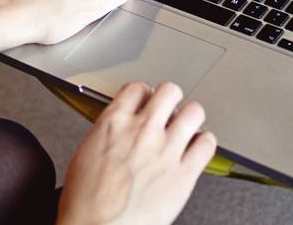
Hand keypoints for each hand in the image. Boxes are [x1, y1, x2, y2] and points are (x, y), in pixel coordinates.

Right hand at [58, 81, 216, 224]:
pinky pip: (207, 144)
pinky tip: (198, 149)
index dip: (145, 94)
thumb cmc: (86, 203)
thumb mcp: (84, 155)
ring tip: (187, 129)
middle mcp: (142, 131)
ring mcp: (166, 150)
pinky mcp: (184, 173)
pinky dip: (205, 143)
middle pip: (170, 91)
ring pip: (194, 111)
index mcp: (114, 124)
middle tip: (170, 112)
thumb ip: (108, 135)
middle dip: (171, 100)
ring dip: (191, 119)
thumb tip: (117, 132)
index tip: (147, 102)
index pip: (138, 88)